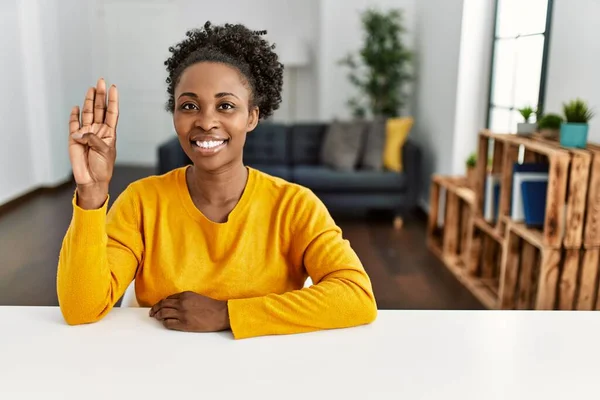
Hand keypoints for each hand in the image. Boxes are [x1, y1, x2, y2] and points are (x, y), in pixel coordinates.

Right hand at [69, 78, 118, 207]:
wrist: (91, 179)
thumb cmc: (102, 167)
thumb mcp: (104, 151)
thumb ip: (94, 139)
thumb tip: (80, 132)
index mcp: (109, 133)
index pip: (111, 113)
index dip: (112, 100)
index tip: (114, 88)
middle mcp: (98, 130)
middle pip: (99, 109)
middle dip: (100, 95)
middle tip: (101, 81)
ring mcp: (86, 133)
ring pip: (88, 113)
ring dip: (89, 101)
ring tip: (91, 89)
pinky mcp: (74, 138)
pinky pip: (74, 124)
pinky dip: (75, 116)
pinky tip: (77, 107)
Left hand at [150, 291, 230, 331]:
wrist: (220, 314)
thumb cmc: (211, 307)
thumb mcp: (197, 297)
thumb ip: (185, 299)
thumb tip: (174, 304)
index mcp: (185, 295)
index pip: (168, 298)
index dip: (161, 302)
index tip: (158, 305)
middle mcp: (182, 303)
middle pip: (163, 305)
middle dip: (156, 308)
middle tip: (152, 312)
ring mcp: (182, 314)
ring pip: (163, 313)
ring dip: (158, 315)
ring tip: (156, 317)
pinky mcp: (184, 324)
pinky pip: (169, 323)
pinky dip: (164, 323)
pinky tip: (165, 323)